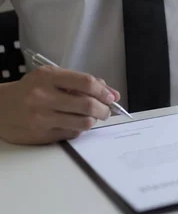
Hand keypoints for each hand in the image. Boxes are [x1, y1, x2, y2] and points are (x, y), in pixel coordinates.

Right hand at [0, 66, 120, 144]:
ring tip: (91, 117)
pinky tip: (74, 123)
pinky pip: (72, 133)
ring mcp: (42, 117)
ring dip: (93, 120)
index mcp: (48, 77)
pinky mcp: (41, 135)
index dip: (104, 91)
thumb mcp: (52, 77)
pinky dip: (79, 129)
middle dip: (104, 109)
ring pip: (83, 122)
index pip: (86, 83)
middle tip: (106, 111)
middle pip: (87, 105)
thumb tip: (111, 92)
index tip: (111, 97)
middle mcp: (43, 97)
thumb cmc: (30, 90)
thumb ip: (80, 82)